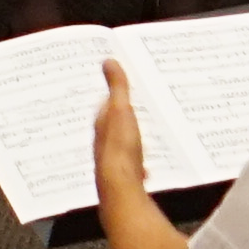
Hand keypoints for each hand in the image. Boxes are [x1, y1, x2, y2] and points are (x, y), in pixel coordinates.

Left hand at [90, 59, 152, 200]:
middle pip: (114, 126)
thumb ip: (117, 88)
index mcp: (102, 123)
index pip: (106, 104)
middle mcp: (104, 142)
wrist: (121, 187)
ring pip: (123, 145)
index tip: (124, 86)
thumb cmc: (120, 147)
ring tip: (143, 133)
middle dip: (123, 117)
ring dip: (131, 139)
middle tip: (136, 107)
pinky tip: (146, 166)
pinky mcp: (126, 177)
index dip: (114, 95)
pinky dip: (139, 162)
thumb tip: (108, 60)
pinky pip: (133, 166)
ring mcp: (114, 160)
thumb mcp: (121, 110)